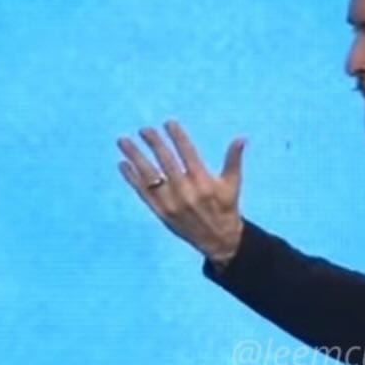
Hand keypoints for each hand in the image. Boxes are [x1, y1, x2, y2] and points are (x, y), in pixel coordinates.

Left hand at [117, 120, 244, 265]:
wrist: (218, 241)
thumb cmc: (226, 208)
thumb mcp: (232, 185)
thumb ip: (233, 160)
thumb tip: (241, 138)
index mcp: (204, 182)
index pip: (188, 153)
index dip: (177, 137)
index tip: (168, 123)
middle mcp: (186, 192)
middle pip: (166, 161)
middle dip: (154, 143)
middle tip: (144, 129)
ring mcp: (171, 203)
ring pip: (149, 175)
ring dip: (134, 156)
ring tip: (123, 141)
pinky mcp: (161, 213)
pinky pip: (143, 193)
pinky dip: (132, 178)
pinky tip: (123, 164)